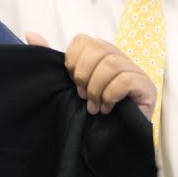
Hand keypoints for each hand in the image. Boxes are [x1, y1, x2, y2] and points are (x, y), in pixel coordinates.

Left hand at [28, 32, 155, 118]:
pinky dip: (110, 96)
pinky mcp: (146, 86)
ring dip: (96, 88)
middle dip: (83, 75)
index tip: (71, 82)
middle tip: (82, 96)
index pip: (83, 40)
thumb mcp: (70, 84)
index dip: (73, 60)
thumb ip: (53, 60)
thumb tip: (31, 35)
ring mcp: (135, 70)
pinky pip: (126, 80)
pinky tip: (107, 109)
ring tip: (93, 107)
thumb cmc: (93, 110)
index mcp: (100, 53)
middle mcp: (119, 57)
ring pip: (111, 64)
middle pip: (97, 48)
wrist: (114, 142)